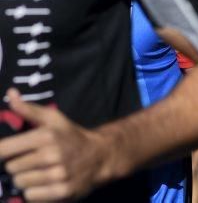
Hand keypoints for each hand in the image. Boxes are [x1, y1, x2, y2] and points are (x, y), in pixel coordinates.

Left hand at [0, 89, 114, 201]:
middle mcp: (52, 155)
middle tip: (32, 161)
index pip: (4, 149)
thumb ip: (28, 109)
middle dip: (18, 165)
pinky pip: (31, 196)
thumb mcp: (53, 119)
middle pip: (11, 168)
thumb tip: (10, 93)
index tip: (7, 152)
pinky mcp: (62, 192)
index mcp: (46, 135)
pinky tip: (46, 183)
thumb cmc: (71, 136)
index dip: (3, 151)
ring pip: (20, 183)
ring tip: (39, 172)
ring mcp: (58, 175)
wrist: (100, 156)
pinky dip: (35, 192)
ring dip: (26, 179)